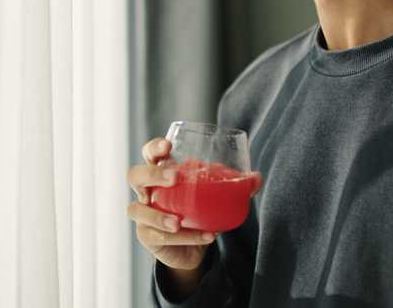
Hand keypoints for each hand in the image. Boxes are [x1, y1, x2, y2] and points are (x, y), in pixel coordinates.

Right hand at [125, 137, 263, 272]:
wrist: (191, 246)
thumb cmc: (198, 211)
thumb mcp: (214, 196)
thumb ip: (235, 186)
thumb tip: (257, 177)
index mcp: (161, 174)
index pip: (148, 154)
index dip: (154, 148)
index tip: (168, 146)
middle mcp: (146, 191)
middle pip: (135, 176)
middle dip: (152, 174)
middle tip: (174, 177)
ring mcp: (143, 214)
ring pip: (137, 210)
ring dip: (158, 216)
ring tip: (178, 222)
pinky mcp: (147, 237)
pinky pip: (159, 237)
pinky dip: (183, 238)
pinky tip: (205, 236)